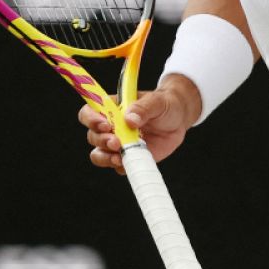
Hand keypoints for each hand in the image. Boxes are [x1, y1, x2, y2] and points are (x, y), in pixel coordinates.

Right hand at [79, 78, 198, 173]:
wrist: (178, 119)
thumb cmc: (164, 104)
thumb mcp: (156, 101)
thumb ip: (143, 108)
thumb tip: (130, 120)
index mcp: (112, 109)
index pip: (89, 113)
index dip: (91, 119)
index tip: (105, 125)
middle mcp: (111, 127)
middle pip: (92, 136)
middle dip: (101, 141)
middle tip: (117, 143)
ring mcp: (118, 144)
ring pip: (99, 154)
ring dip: (105, 158)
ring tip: (119, 158)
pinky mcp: (128, 157)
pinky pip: (117, 167)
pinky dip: (121, 167)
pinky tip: (132, 162)